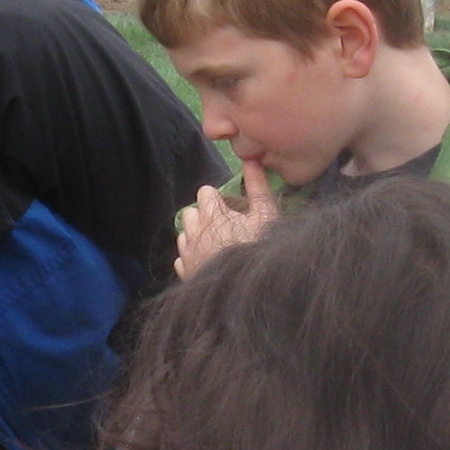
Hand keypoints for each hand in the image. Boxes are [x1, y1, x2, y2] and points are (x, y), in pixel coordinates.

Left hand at [175, 157, 276, 278]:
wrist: (249, 289)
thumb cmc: (260, 247)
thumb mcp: (266, 214)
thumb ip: (257, 186)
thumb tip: (251, 160)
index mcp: (210, 213)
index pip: (205, 192)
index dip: (219, 198)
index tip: (232, 209)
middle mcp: (193, 231)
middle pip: (191, 212)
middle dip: (204, 216)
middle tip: (225, 226)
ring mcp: (187, 253)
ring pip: (184, 235)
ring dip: (197, 236)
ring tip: (217, 244)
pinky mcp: (185, 272)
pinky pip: (182, 258)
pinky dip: (192, 257)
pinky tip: (209, 261)